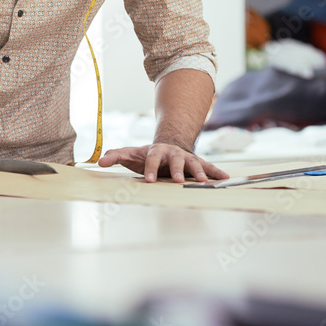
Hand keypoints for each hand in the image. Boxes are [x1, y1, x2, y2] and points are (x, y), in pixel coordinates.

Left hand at [97, 143, 229, 183]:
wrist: (169, 144)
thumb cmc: (148, 154)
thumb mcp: (131, 154)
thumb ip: (116, 156)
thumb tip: (99, 161)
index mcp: (156, 151)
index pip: (152, 158)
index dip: (150, 168)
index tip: (148, 180)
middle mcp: (173, 153)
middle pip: (175, 159)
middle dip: (177, 170)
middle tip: (177, 180)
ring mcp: (187, 158)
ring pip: (194, 163)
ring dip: (199, 172)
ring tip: (204, 181)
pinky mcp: (198, 164)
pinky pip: (209, 167)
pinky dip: (217, 172)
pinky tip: (226, 178)